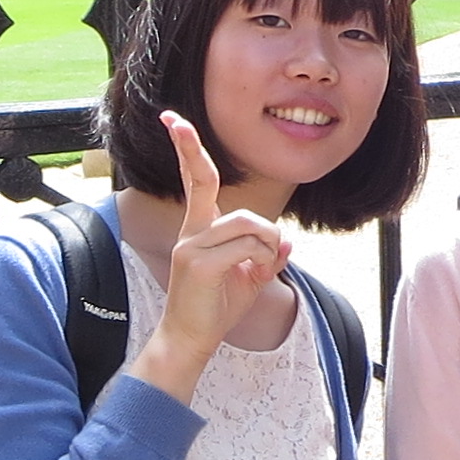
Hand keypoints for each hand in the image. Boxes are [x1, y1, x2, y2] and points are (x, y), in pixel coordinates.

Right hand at [131, 113, 295, 399]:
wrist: (190, 341)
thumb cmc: (216, 310)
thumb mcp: (249, 280)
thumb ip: (266, 257)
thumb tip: (287, 241)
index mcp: (199, 230)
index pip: (196, 179)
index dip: (187, 147)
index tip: (172, 118)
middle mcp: (191, 232)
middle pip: (216, 188)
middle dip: (226, 188)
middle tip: (248, 237)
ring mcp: (190, 245)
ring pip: (245, 221)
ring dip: (265, 243)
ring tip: (259, 267)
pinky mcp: (196, 262)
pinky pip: (244, 246)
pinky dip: (261, 258)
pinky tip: (253, 275)